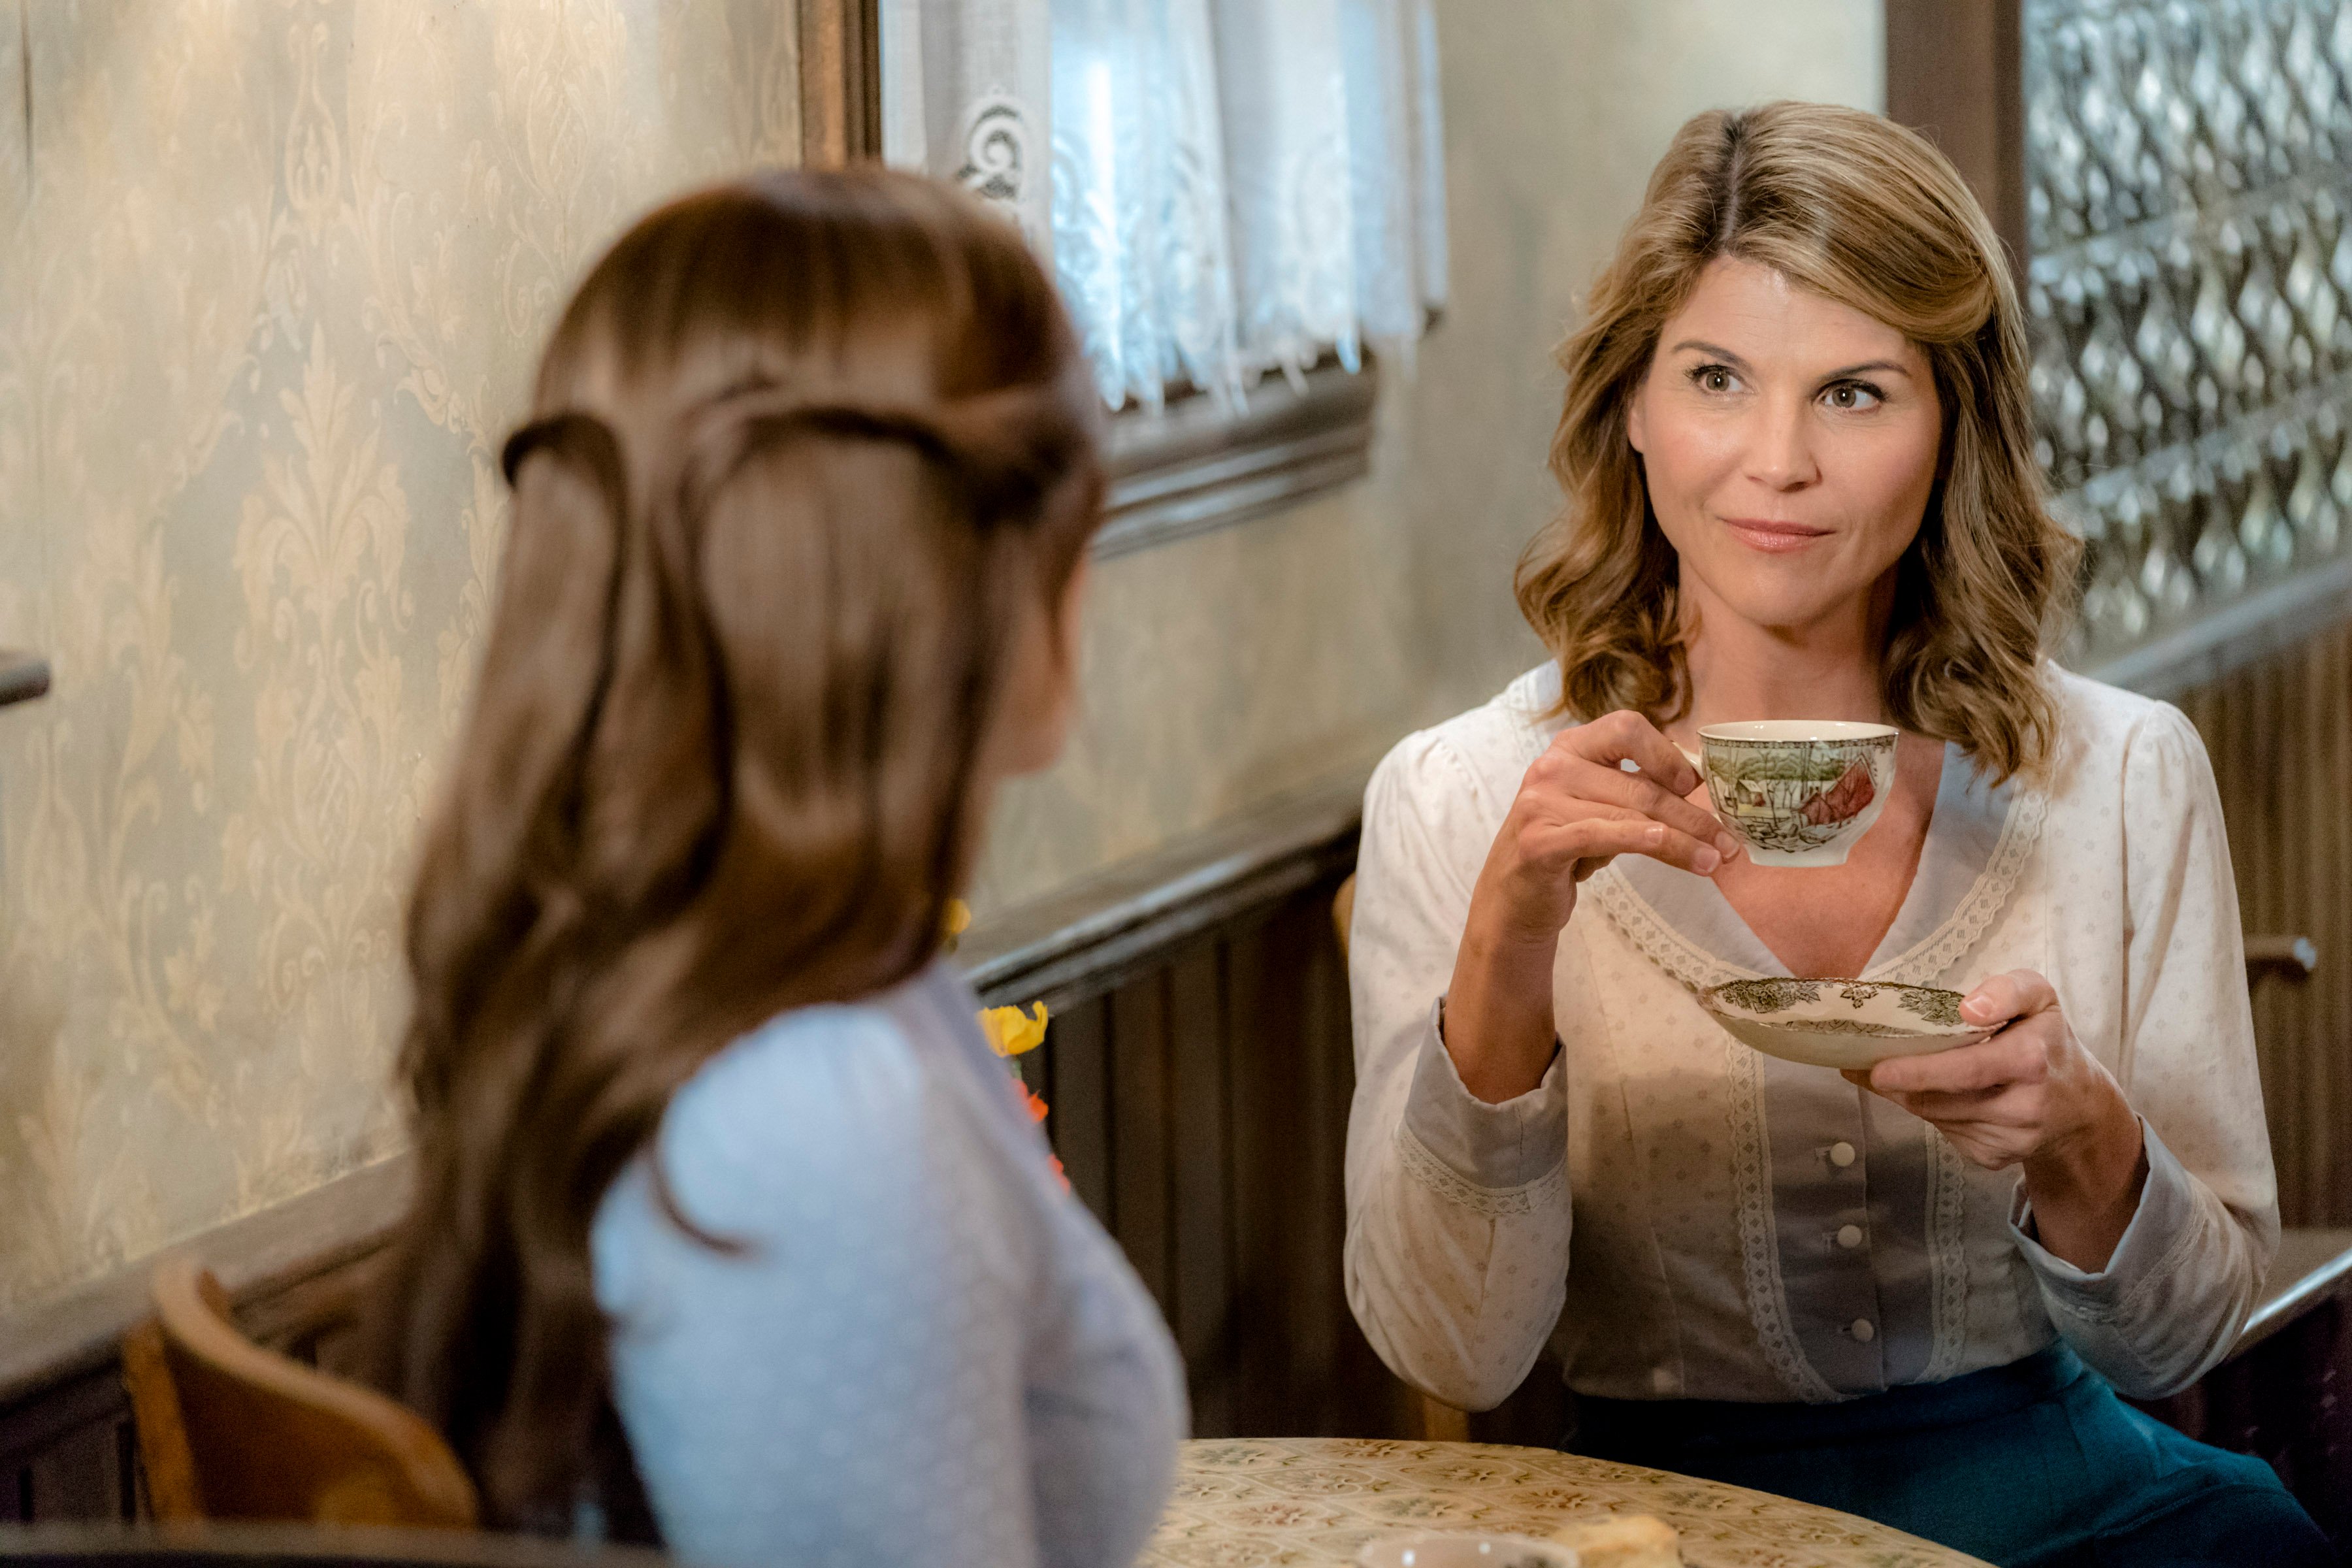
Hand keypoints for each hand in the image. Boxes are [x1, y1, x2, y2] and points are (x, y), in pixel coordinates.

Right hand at [1445, 711, 1740, 1102]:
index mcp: (1570, 748)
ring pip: (1633, 814)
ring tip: (1715, 861)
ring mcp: (1541, 803)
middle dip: (1693, 815)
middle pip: (1641, 784)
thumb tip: (1701, 785)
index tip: (1695, 784)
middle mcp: (1552, 766)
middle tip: (1728, 842)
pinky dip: (1643, 841)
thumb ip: (1635, 790)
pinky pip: (1604, 835)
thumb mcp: (1599, 808)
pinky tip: (1673, 851)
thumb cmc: (1565, 849)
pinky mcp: (1540, 842)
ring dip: (1683, 839)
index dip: (1667, 753)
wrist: (1512, 901)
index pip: (1627, 727)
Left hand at [1844, 970, 2146, 1270]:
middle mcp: (2022, 1107)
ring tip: (1892, 1073)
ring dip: (1908, 1095)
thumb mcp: (2040, 999)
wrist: (2078, 1107)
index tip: (1879, 1069)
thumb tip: (1969, 1007)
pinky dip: (1930, 1112)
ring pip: (1935, 1117)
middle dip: (1897, 1084)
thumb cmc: (2047, 1041)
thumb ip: (2009, 989)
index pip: (1966, 1070)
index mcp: (2031, 1061)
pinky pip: (1945, 1133)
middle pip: (1940, 1099)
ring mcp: (2008, 1140)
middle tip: (1865, 1066)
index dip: (1918, 1071)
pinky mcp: (1993, 1159)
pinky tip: (1935, 1094)